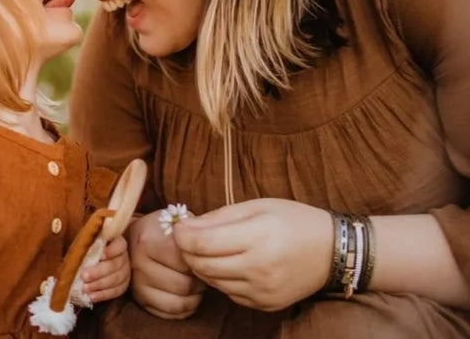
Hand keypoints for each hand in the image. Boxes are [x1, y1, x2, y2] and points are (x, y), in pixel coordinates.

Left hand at [81, 235, 130, 302]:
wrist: (92, 263)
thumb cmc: (89, 249)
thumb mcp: (88, 243)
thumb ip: (88, 244)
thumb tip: (81, 247)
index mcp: (117, 242)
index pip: (120, 245)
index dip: (112, 251)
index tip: (100, 256)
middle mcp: (124, 257)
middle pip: (115, 264)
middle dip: (99, 271)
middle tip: (84, 276)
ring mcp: (125, 272)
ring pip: (116, 279)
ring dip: (99, 284)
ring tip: (85, 288)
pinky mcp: (123, 285)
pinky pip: (115, 291)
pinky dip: (103, 295)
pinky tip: (91, 296)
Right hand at [127, 210, 206, 319]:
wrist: (134, 235)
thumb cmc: (162, 228)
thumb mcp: (176, 220)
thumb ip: (193, 231)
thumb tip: (212, 245)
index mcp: (148, 240)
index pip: (185, 261)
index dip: (200, 260)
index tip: (202, 254)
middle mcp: (138, 264)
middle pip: (184, 285)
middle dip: (199, 280)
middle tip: (201, 271)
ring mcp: (137, 285)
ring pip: (179, 303)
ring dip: (194, 296)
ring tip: (195, 281)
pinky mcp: (141, 301)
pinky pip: (171, 314)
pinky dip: (185, 308)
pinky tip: (187, 294)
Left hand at [172, 199, 332, 311]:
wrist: (332, 251)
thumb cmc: (293, 220)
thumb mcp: (257, 206)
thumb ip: (220, 216)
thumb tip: (187, 225)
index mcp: (257, 238)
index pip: (202, 243)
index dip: (182, 235)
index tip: (178, 226)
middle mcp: (259, 269)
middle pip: (202, 265)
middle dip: (187, 251)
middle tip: (187, 237)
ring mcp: (262, 292)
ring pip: (212, 281)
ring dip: (201, 265)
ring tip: (206, 248)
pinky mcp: (265, 305)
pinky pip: (229, 293)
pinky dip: (220, 278)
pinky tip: (228, 263)